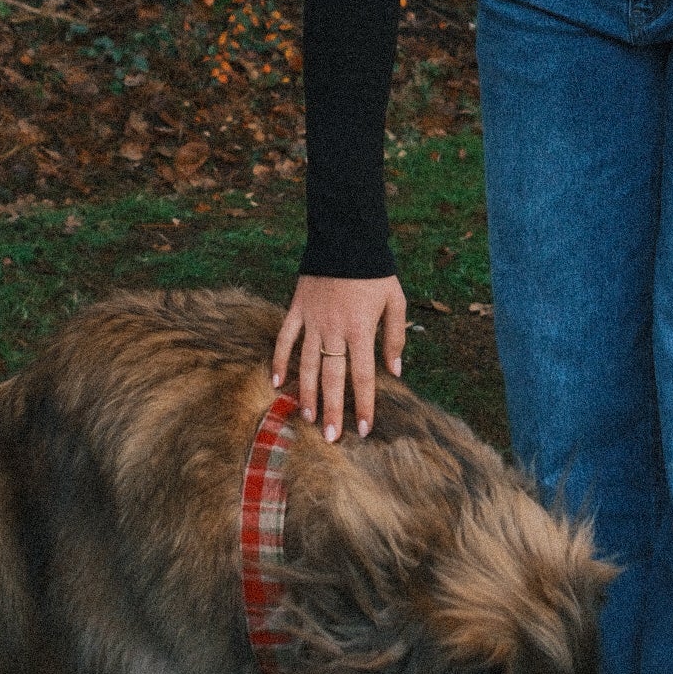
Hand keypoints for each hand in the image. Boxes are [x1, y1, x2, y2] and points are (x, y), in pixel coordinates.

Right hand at [272, 273, 406, 442]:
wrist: (347, 236)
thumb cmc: (375, 271)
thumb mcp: (396, 301)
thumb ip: (395, 338)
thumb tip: (395, 371)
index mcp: (361, 328)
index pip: (362, 375)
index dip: (364, 404)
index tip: (363, 429)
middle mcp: (335, 329)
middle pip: (332, 377)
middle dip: (331, 409)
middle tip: (330, 437)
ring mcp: (313, 319)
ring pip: (307, 363)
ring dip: (306, 392)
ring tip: (306, 417)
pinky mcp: (297, 308)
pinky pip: (285, 338)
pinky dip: (279, 360)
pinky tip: (276, 382)